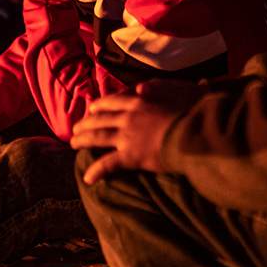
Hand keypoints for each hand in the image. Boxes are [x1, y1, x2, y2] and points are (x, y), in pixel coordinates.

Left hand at [71, 82, 194, 183]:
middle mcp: (129, 117)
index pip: (114, 101)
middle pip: (101, 118)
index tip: (93, 108)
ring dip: (83, 139)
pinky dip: (96, 171)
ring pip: (97, 136)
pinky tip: (88, 177)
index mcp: (139, 102)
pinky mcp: (130, 155)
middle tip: (76, 126)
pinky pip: (108, 164)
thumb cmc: (190, 113)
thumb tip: (140, 89)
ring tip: (73, 143)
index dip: (101, 105)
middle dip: (86, 122)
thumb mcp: (174, 93)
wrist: (194, 132)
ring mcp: (127, 136)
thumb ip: (156, 89)